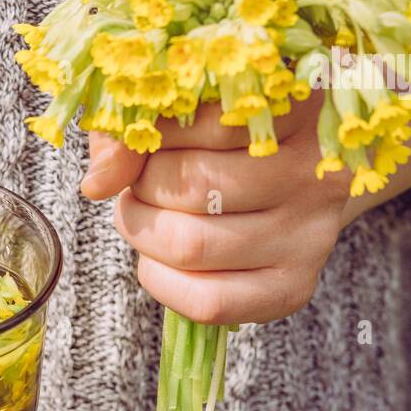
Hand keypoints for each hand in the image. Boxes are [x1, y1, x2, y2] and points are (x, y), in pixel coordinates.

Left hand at [81, 92, 349, 324]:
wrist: (300, 181)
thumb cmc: (232, 136)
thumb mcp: (188, 110)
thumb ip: (137, 129)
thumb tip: (97, 183)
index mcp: (298, 109)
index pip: (204, 120)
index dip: (151, 133)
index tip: (143, 137)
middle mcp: (314, 173)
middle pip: (191, 184)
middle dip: (141, 187)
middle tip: (140, 183)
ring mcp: (310, 236)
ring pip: (190, 245)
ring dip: (142, 231)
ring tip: (144, 214)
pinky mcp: (294, 286)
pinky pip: (208, 301)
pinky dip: (161, 282)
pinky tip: (159, 259)